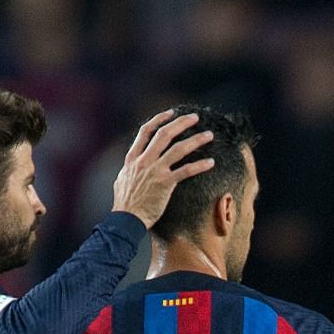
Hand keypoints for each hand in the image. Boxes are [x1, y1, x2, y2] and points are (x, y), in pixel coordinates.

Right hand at [111, 110, 216, 227]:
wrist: (126, 219)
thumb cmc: (125, 204)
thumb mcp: (122, 179)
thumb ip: (130, 168)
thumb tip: (133, 164)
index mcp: (133, 158)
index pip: (145, 131)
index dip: (159, 119)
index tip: (171, 113)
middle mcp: (144, 161)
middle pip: (164, 134)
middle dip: (181, 123)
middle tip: (195, 117)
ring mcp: (155, 171)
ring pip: (178, 149)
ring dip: (196, 140)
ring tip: (208, 135)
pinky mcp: (165, 183)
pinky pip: (186, 170)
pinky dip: (200, 165)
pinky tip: (210, 162)